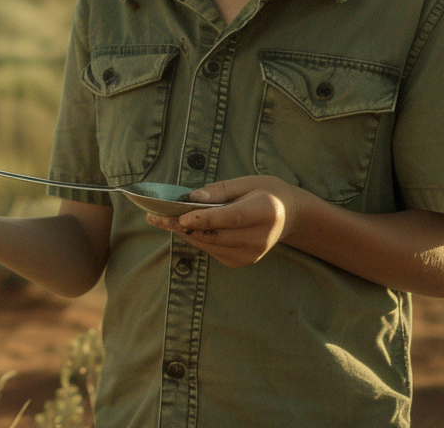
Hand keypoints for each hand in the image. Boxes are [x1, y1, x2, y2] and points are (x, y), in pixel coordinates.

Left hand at [145, 175, 308, 267]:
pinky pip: (212, 250)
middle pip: (214, 235)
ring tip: (161, 219)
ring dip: (184, 232)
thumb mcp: (246, 182)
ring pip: (209, 244)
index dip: (204, 219)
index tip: (180, 216)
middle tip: (154, 217)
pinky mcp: (242, 262)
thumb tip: (190, 199)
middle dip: (182, 225)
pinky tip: (187, 226)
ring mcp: (251, 254)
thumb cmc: (265, 192)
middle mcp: (259, 238)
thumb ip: (218, 191)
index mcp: (265, 211)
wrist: (289, 215)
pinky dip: (197, 238)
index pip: (231, 218)